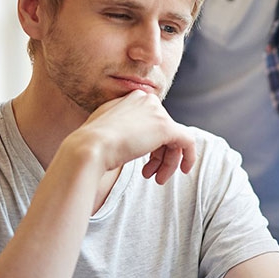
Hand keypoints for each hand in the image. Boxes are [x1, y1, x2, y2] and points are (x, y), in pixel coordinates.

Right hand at [67, 90, 196, 183]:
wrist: (89, 147)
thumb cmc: (92, 144)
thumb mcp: (106, 127)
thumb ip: (123, 125)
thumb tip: (134, 136)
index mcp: (132, 98)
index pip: (150, 122)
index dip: (150, 144)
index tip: (145, 161)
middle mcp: (146, 100)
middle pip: (163, 131)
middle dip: (160, 156)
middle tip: (152, 175)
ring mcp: (157, 112)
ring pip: (174, 139)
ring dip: (168, 162)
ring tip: (157, 179)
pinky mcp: (166, 127)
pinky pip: (188, 142)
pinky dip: (189, 157)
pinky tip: (184, 170)